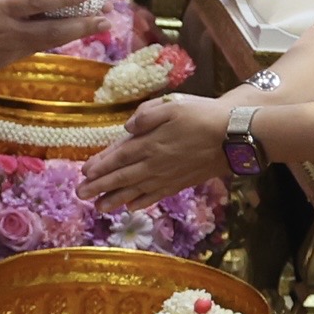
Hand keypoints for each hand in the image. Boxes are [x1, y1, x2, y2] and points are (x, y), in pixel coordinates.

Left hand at [77, 95, 231, 211]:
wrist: (233, 136)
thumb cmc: (203, 116)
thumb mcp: (173, 106)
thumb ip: (147, 116)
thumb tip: (127, 127)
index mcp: (149, 143)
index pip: (118, 156)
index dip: (100, 166)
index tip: (83, 173)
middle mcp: (154, 164)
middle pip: (121, 177)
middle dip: (99, 186)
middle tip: (80, 195)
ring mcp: (166, 176)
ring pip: (135, 191)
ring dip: (115, 199)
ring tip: (99, 208)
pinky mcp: (179, 183)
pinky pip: (155, 196)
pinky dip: (140, 202)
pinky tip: (130, 208)